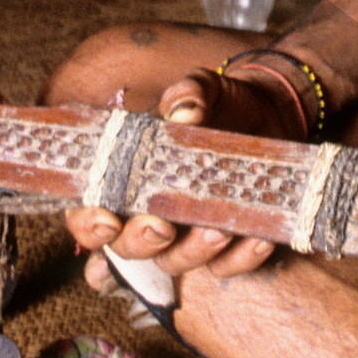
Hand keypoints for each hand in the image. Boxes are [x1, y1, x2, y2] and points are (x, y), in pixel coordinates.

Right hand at [65, 60, 301, 283]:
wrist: (268, 112)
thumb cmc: (219, 104)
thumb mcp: (203, 90)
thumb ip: (188, 95)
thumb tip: (184, 112)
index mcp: (128, 180)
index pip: (90, 215)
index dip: (89, 225)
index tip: (108, 218)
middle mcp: (151, 215)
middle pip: (126, 249)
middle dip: (139, 243)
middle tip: (161, 226)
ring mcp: (188, 234)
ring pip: (175, 263)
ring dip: (192, 252)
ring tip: (218, 229)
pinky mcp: (229, 244)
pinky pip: (228, 267)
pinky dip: (241, 259)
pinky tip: (259, 239)